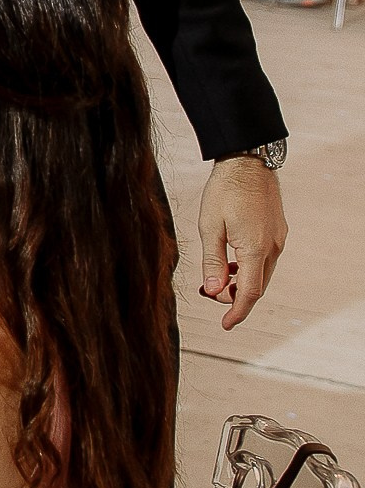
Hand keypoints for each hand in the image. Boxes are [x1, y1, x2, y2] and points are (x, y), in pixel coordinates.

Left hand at [196, 156, 287, 328]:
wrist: (248, 162)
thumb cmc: (224, 191)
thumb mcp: (209, 227)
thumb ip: (213, 261)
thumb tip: (213, 290)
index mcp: (256, 249)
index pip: (249, 293)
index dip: (236, 312)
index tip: (226, 325)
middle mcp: (273, 247)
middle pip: (257, 286)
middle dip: (234, 296)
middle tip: (209, 294)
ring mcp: (278, 239)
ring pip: (261, 273)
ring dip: (241, 282)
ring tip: (216, 279)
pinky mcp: (277, 231)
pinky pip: (265, 259)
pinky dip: (249, 267)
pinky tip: (230, 262)